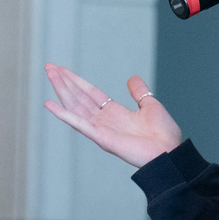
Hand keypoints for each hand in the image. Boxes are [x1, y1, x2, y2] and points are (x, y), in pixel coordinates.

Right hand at [43, 66, 182, 168]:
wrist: (169, 152)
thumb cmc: (164, 134)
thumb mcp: (150, 105)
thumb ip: (139, 92)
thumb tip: (132, 78)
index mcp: (115, 113)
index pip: (90, 94)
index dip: (77, 82)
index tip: (63, 70)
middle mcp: (104, 121)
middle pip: (79, 98)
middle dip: (64, 82)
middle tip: (49, 67)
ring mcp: (100, 130)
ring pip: (75, 106)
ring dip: (61, 90)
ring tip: (49, 74)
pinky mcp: (101, 138)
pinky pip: (79, 124)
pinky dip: (63, 115)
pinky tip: (50, 104)